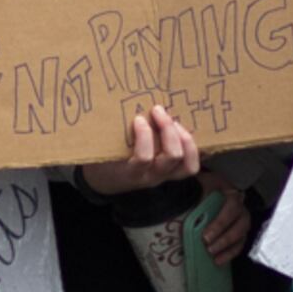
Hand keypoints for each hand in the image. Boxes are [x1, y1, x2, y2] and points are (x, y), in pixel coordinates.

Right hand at [80, 103, 198, 195]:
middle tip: (157, 110)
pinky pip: (190, 165)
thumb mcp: (101, 151)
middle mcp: (152, 177)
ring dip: (184, 138)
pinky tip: (182, 130)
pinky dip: (191, 148)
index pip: (144, 158)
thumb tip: (109, 108)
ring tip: (174, 121)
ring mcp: (165, 177)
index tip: (138, 118)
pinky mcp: (173, 174)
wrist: (105, 183)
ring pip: (188, 164)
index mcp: (131, 173)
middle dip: (168, 130)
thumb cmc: (103, 161)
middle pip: (172, 157)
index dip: (145, 136)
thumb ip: (107, 136)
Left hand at [200, 183, 260, 266]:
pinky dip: (229, 253)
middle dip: (224, 237)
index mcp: (229, 191)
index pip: (232, 206)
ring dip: (227, 247)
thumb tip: (189, 203)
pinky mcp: (239, 231)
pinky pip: (239, 244)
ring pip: (241, 234)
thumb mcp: (197, 185)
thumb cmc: (199, 188)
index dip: (220, 223)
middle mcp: (240, 205)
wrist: (201, 191)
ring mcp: (241, 218)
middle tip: (208, 247)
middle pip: (239, 223)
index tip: (206, 236)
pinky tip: (218, 261)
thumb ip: (195, 191)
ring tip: (213, 256)